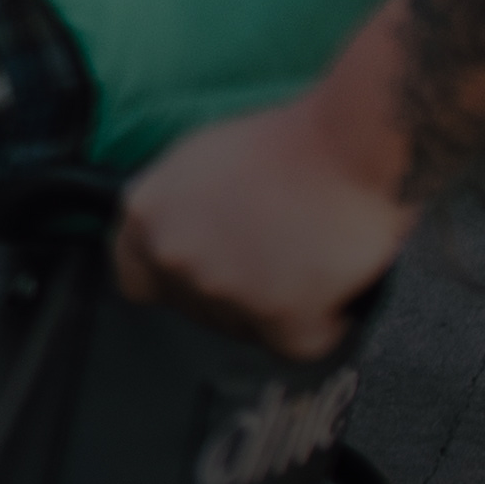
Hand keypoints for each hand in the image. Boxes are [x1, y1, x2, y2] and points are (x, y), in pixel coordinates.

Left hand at [110, 88, 414, 359]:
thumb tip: (181, 238)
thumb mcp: (199, 161)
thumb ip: (176, 208)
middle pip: (196, 307)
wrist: (348, 145)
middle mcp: (173, 257)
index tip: (208, 271)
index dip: (175, 280)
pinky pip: (300, 342)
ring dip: (278, 305)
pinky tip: (335, 280)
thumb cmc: (285, 141)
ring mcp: (221, 292)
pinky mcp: (278, 322)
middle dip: (233, 291)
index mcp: (145, 214)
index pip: (135, 278)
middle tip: (276, 255)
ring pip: (247, 328)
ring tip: (309, 255)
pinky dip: (324, 322)